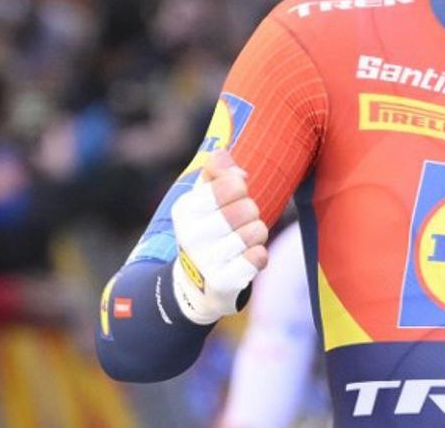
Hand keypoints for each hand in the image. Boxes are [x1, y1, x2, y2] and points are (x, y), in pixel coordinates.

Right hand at [170, 151, 268, 323]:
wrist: (195, 285)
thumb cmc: (207, 230)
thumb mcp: (204, 197)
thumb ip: (217, 171)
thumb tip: (225, 159)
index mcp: (185, 209)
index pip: (234, 184)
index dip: (241, 189)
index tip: (233, 197)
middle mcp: (191, 235)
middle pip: (249, 208)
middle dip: (251, 214)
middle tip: (238, 225)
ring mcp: (205, 261)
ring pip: (257, 231)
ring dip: (256, 236)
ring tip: (239, 244)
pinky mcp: (222, 283)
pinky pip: (258, 257)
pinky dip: (258, 257)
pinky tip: (244, 261)